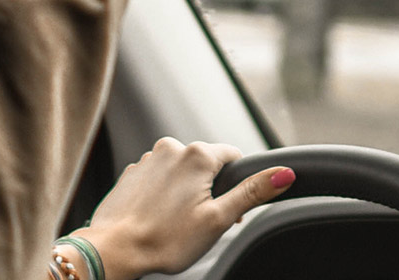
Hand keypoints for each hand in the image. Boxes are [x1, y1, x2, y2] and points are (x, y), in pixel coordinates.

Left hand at [68, 138, 294, 277]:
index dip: (236, 186)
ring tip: (174, 223)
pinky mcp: (132, 173)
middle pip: (206, 165)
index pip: (234, 157)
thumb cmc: (165, 240)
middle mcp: (172, 148)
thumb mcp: (218, 219)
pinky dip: (162, 195)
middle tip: (200, 223)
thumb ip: (252, 192)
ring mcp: (148, 159)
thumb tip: (284, 173)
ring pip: (181, 172)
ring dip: (185, 192)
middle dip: (210, 190)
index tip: (225, 211)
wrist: (113, 250)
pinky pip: (158, 179)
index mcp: (198, 155)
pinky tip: (156, 218)